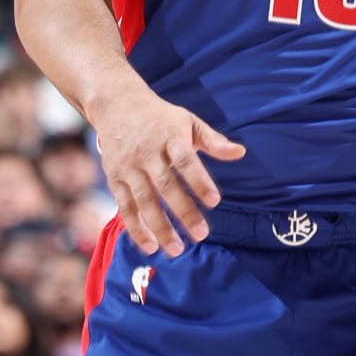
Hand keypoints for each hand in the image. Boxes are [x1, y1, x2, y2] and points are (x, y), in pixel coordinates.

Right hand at [90, 73, 244, 257]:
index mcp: (169, 137)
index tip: (214, 202)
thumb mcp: (188, 121)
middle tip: (201, 235)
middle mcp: (146, 153)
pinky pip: (124, 207)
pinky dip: (136, 228)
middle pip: (165, 185)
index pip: (185, 161)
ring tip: (177, 250)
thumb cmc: (160, 118)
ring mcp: (128, 167)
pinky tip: (150, 247)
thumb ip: (213, 140)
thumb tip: (241, 152)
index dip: (199, 181)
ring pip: (144, 201)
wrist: (116, 106)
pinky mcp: (114, 179)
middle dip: (183, 211)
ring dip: (159, 227)